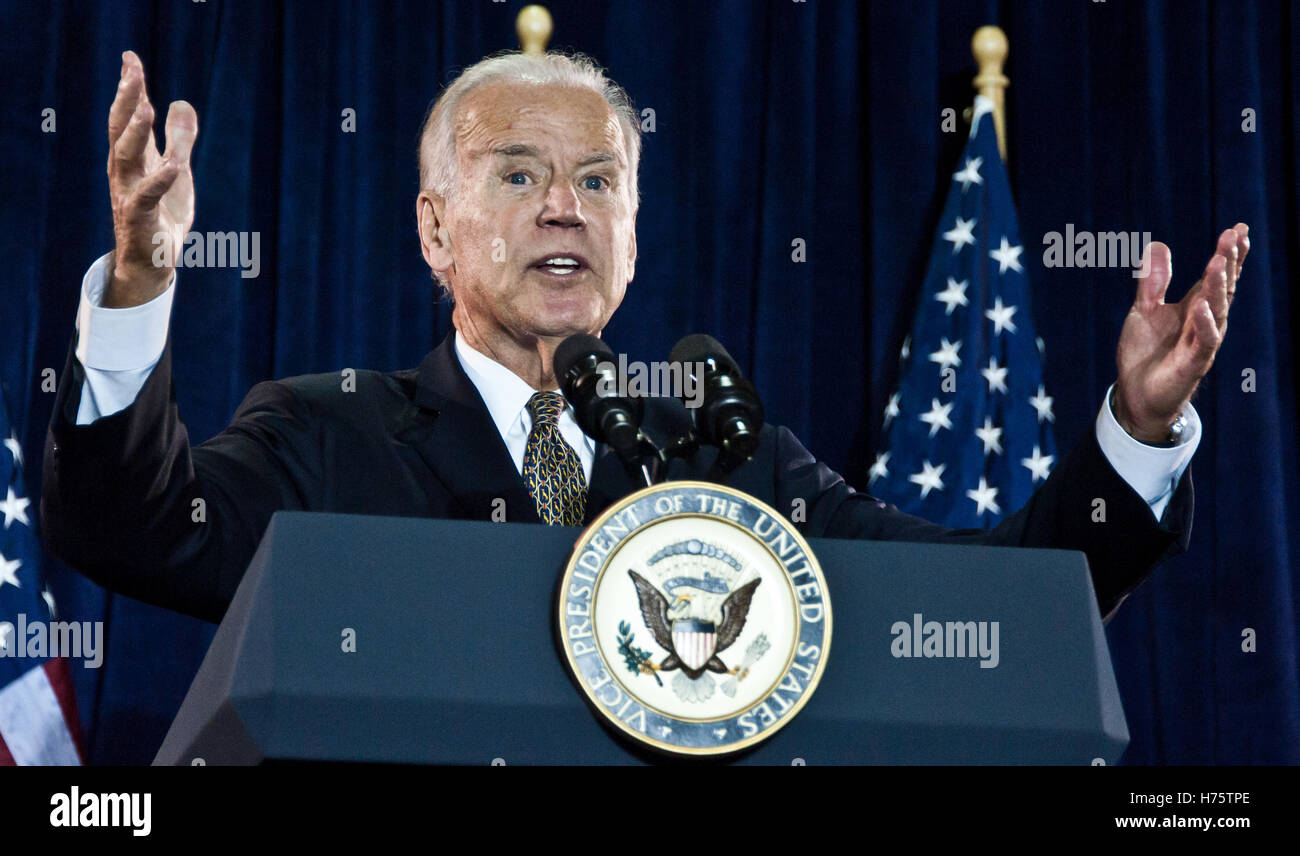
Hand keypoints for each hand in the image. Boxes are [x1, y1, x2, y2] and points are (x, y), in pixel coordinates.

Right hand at [105, 50, 197, 307]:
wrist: (153, 262)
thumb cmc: (162, 215)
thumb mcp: (176, 171)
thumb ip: (179, 139)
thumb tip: (181, 102)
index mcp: (134, 158)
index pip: (128, 116)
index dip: (130, 87)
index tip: (131, 57)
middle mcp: (125, 172)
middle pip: (121, 129)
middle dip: (126, 99)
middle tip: (132, 71)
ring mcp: (129, 193)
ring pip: (126, 158)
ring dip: (135, 132)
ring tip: (144, 106)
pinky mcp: (140, 218)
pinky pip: (148, 196)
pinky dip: (161, 179)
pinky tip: (176, 165)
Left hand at [1113, 224, 1249, 442]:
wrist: (1136, 394)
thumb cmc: (1145, 352)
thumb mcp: (1144, 310)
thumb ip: (1152, 282)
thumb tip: (1159, 245)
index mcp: (1195, 307)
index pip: (1217, 276)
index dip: (1229, 254)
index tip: (1238, 229)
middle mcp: (1204, 322)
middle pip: (1223, 287)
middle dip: (1229, 261)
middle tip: (1234, 236)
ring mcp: (1201, 342)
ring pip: (1216, 310)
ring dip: (1218, 286)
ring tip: (1218, 261)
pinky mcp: (1193, 363)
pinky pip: (1204, 342)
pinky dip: (1204, 323)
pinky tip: (1201, 306)